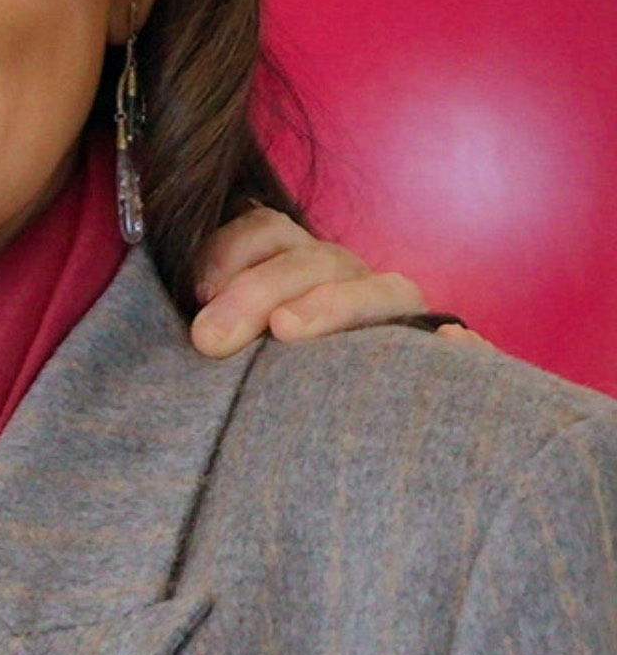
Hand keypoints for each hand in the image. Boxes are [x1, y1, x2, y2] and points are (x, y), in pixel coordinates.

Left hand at [188, 209, 483, 357]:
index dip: (229, 249)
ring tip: (288, 331)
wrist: (344, 425)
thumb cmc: (263, 366)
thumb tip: (192, 328)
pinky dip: (462, 343)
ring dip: (332, 305)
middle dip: (255, 292)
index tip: (195, 289)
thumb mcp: (235, 335)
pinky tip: (452, 346)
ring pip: (380, 289)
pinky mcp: (438, 349)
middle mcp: (348, 275)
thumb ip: (217, 321)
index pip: (266, 229)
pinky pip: (462, 343)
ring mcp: (394, 309)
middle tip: (209, 338)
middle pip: (311, 262)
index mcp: (297, 260)